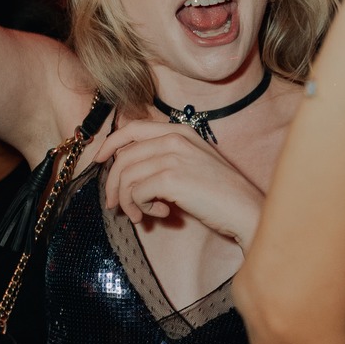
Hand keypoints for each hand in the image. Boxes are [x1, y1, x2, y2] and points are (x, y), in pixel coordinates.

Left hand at [95, 118, 264, 246]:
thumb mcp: (194, 163)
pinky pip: (135, 193)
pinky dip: (141, 208)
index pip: (132, 128)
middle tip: (116, 206)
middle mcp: (174, 138)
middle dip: (113, 184)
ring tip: (140, 215)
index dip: (109, 144)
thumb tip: (127, 171)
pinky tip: (160, 214)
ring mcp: (172, 156)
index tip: (99, 161)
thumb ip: (165, 158)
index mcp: (180, 130)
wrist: (245, 208)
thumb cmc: (221, 193)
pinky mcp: (170, 178)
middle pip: (122, 156)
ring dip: (127, 201)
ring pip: (125, 176)